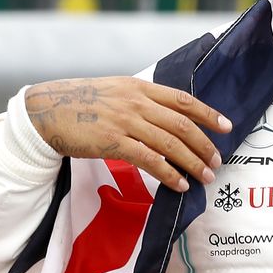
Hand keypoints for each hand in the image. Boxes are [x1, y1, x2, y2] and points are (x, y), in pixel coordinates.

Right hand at [25, 77, 232, 193]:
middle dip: (205, 145)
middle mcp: (136, 102)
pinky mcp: (113, 142)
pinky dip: (169, 174)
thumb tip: (166, 117)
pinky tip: (179, 185)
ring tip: (205, 177)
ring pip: (171, 144)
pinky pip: (150, 160)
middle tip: (218, 161)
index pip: (183, 100)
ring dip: (192, 163)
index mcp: (140, 87)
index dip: (208, 114)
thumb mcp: (114, 91)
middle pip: (182, 125)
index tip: (227, 126)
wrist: (45, 112)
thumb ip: (140, 100)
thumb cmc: (80, 103)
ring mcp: (125, 121)